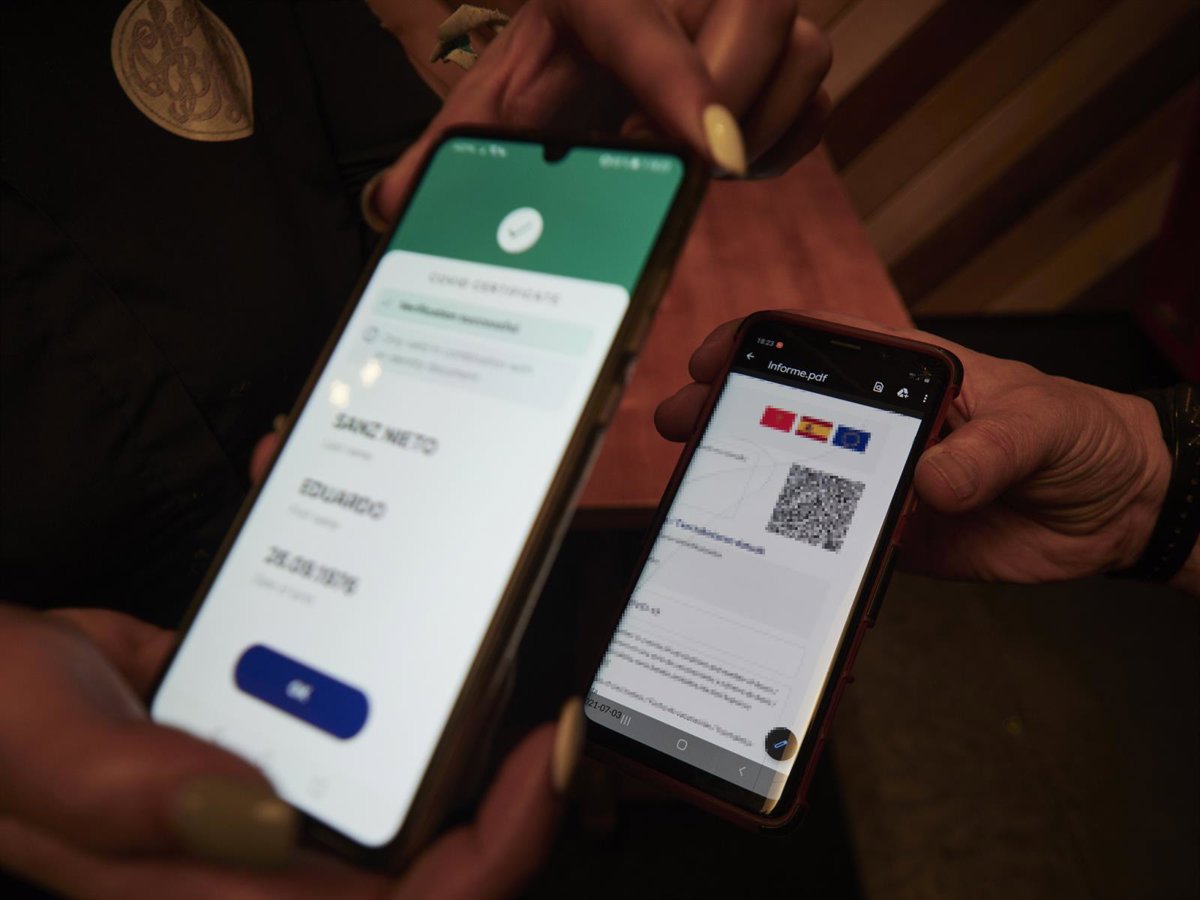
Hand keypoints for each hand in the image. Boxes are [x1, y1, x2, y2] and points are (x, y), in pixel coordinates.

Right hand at [0, 432, 579, 896]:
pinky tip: (362, 536)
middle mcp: (270, 854)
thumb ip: (135, 796)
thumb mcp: (41, 749)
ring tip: (463, 568)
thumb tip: (266, 827)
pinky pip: (356, 691)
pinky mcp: (271, 731)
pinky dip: (375, 619)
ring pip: (408, 751)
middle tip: (528, 631)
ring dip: (447, 664)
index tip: (553, 744)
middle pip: (439, 830)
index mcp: (227, 891)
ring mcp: (277, 791)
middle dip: (506, 743)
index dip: (504, 846)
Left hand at [366, 0, 831, 222]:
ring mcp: (736, 14)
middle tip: (680, 162)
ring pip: (803, 51)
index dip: (681, 85)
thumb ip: (451, 150)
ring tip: (694, 162)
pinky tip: (727, 163)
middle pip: (762, 8)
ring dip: (758, 126)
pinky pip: (815, 93)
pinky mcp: (775, 52)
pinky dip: (782, 141)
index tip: (703, 156)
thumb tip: (390, 208)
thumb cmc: (547, 62)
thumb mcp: (496, 98)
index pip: (645, 20)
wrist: (590, 29)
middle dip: (732, 101)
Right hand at [655, 313, 1177, 585]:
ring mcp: (882, 483)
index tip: (714, 358)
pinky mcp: (895, 539)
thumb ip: (987, 450)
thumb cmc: (1080, 435)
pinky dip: (798, 553)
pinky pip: (837, 545)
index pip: (819, 345)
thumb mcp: (1039, 424)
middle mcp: (882, 427)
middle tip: (682, 423)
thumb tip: (931, 482)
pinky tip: (758, 555)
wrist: (1116, 512)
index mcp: (907, 377)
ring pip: (800, 479)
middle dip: (726, 411)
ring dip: (748, 483)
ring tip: (698, 489)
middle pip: (788, 414)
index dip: (759, 345)